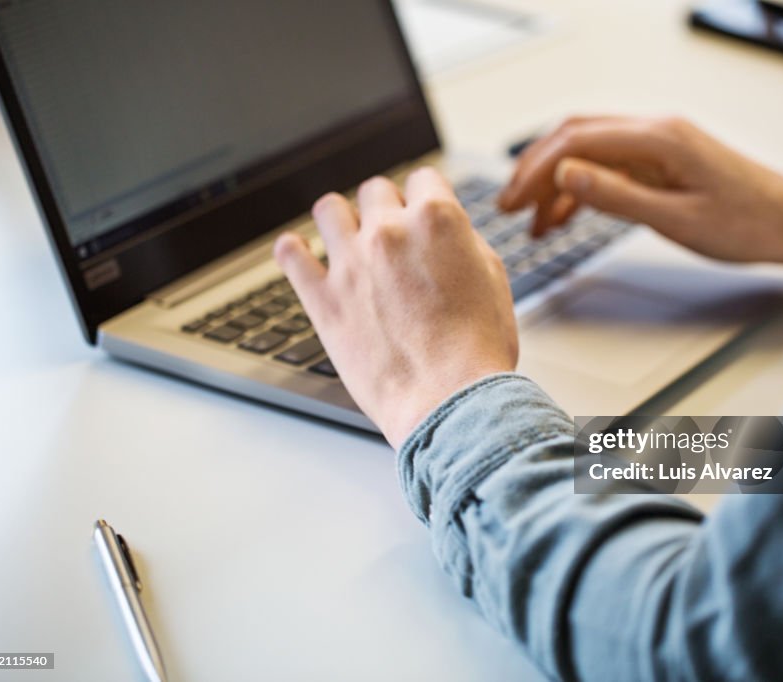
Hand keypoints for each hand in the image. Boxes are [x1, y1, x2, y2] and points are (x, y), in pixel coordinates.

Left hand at [274, 168, 518, 448]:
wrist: (449, 401)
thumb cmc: (477, 351)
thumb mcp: (492, 278)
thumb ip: (462, 241)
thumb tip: (446, 231)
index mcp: (436, 220)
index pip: (423, 178)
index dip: (425, 196)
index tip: (421, 210)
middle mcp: (389, 232)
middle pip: (375, 190)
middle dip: (385, 209)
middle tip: (392, 235)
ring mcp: (350, 264)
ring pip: (328, 208)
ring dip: (340, 219)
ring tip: (345, 237)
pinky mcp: (323, 299)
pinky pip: (290, 256)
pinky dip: (293, 251)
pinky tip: (299, 253)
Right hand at [499, 116, 782, 263]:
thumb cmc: (749, 224)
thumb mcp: (676, 219)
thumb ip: (617, 196)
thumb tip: (564, 174)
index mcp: (658, 138)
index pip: (576, 140)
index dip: (535, 169)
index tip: (510, 201)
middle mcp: (656, 132)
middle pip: (576, 137)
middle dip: (536, 170)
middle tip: (508, 207)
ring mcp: (660, 145)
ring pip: (591, 153)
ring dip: (557, 183)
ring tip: (533, 223)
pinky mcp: (665, 162)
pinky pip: (612, 167)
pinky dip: (584, 189)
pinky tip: (567, 216)